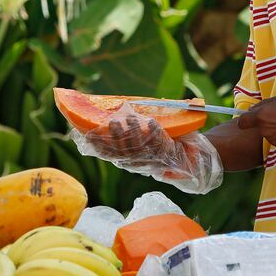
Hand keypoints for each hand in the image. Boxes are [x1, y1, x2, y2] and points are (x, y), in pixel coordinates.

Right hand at [68, 105, 224, 193]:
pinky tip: (152, 122)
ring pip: (140, 147)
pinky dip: (156, 133)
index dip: (97, 146)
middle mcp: (137, 162)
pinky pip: (160, 144)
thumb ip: (126, 133)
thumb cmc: (159, 147)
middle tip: (112, 121)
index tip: (88, 134)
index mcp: (127, 159)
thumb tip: (112, 113)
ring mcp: (152, 159)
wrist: (187, 160)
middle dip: (116, 136)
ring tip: (131, 118)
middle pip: (122, 151)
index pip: (108, 154)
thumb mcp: (140, 142)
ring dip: (135, 132)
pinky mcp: (167, 155)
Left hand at [236, 94, 275, 152]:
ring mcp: (274, 141)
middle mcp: (265, 130)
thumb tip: (252, 109)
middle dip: (264, 124)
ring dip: (275, 131)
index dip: (245, 121)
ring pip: (269, 136)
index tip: (248, 121)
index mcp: (262, 116)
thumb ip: (264, 104)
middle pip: (258, 128)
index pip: (242, 122)